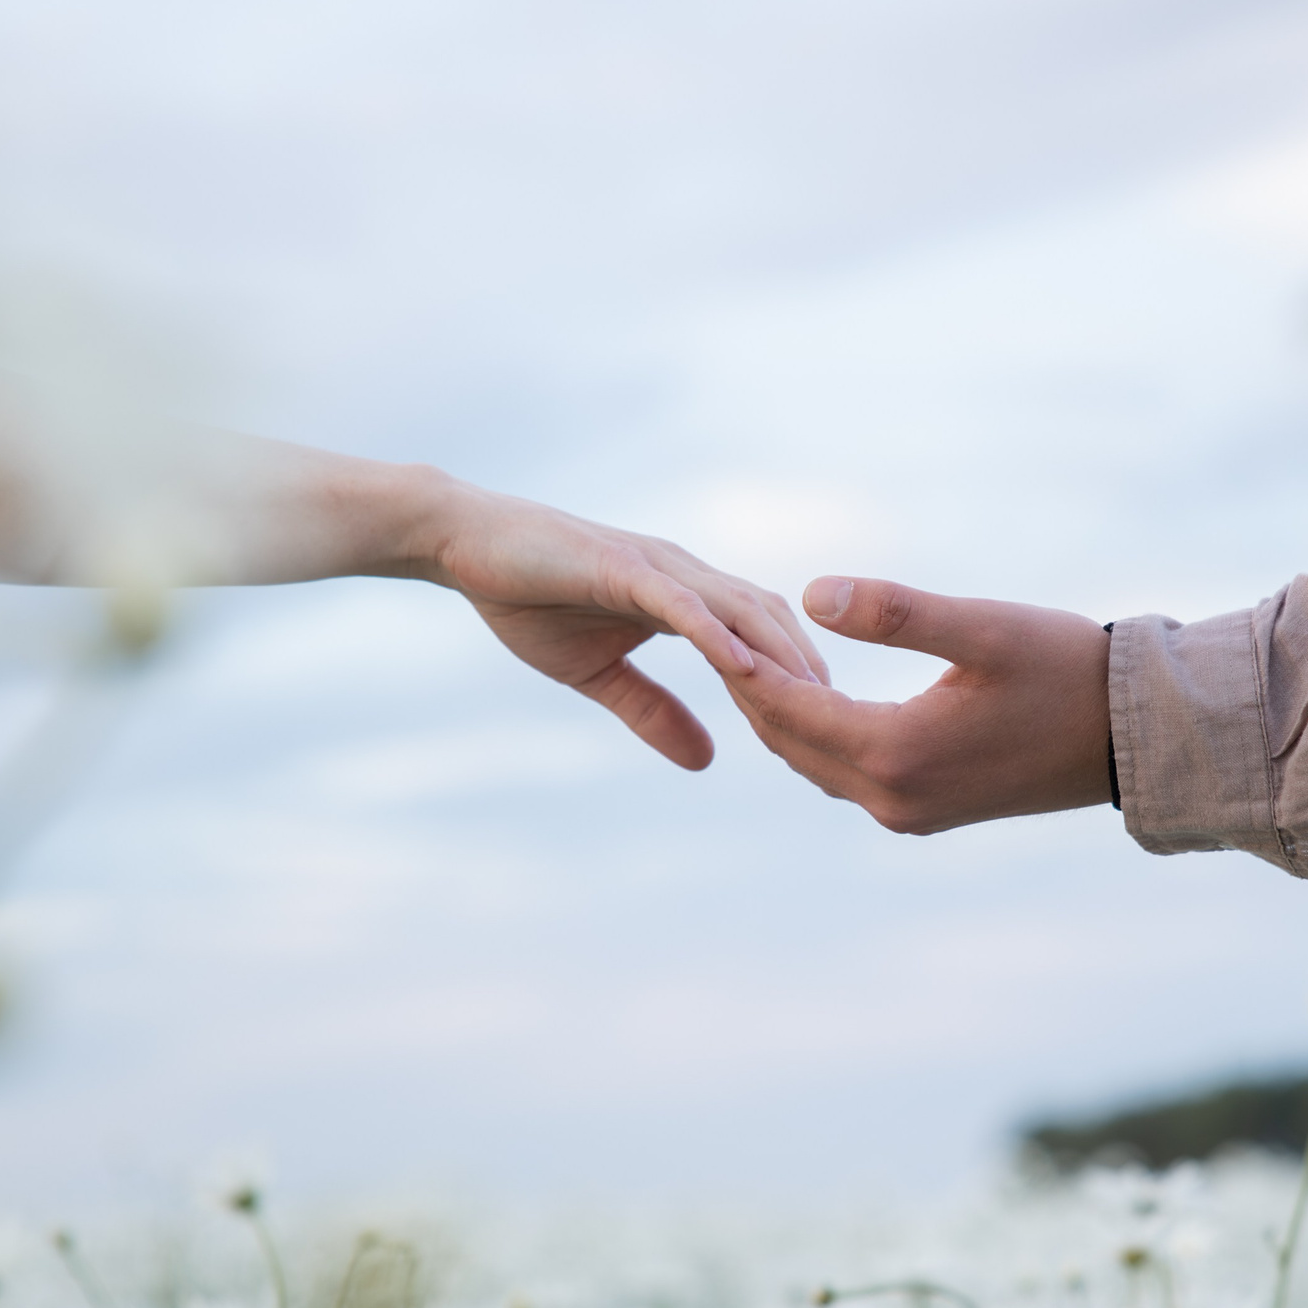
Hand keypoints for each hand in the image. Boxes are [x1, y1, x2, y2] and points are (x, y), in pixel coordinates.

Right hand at [413, 476, 828, 770]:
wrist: (466, 544)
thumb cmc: (530, 600)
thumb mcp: (599, 675)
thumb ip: (654, 713)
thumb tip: (708, 762)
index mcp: (686, 597)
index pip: (760, 636)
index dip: (794, 681)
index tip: (824, 732)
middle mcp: (685, 575)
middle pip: (770, 619)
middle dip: (808, 670)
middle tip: (842, 726)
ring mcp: (657, 567)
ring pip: (738, 608)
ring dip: (778, 654)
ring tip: (813, 702)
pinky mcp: (622, 566)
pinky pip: (681, 603)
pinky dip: (716, 634)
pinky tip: (742, 668)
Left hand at [726, 576, 1111, 832]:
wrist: (1131, 736)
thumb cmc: (1065, 670)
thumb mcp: (982, 628)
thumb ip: (896, 613)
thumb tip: (811, 593)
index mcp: (898, 755)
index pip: (790, 708)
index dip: (743, 663)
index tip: (705, 619)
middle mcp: (893, 799)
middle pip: (789, 742)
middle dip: (748, 690)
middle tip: (707, 632)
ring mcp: (908, 813)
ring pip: (812, 762)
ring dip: (779, 713)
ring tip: (743, 657)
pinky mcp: (925, 811)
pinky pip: (844, 773)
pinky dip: (815, 734)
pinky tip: (806, 694)